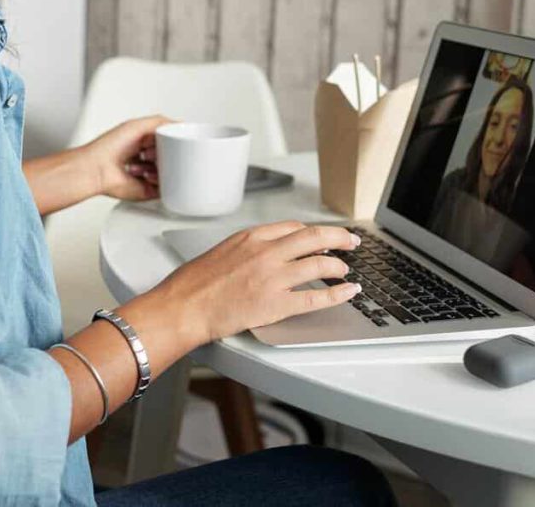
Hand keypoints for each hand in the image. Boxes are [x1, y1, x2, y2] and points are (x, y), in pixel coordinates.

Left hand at [82, 115, 173, 201]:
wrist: (97, 170)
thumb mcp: (138, 126)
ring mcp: (148, 175)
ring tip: (144, 161)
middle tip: (151, 151)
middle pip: (170, 157)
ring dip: (160, 166)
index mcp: (144, 143)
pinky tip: (146, 175)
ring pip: (169, 172)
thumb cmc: (108, 147)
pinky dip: (159, 181)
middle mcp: (146, 159)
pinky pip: (165, 188)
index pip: (168, 141)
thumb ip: (161, 122)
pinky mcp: (148, 190)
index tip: (169, 140)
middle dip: (164, 153)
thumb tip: (180, 125)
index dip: (169, 140)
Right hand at [153, 221, 362, 344]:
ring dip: (339, 266)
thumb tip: (262, 254)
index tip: (321, 236)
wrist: (183, 306)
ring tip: (345, 271)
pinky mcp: (277, 304)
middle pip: (315, 237)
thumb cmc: (192, 283)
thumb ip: (246, 249)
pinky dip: (338, 294)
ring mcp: (274, 278)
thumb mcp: (221, 251)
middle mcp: (266, 252)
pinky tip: (348, 292)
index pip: (293, 227)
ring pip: (320, 264)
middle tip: (351, 241)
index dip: (313, 232)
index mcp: (251, 237)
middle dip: (339, 237)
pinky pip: (317, 297)